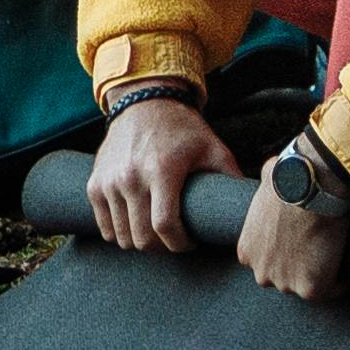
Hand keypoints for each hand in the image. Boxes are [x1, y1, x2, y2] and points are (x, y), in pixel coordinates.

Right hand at [88, 90, 232, 249]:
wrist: (144, 103)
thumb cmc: (183, 129)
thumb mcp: (213, 149)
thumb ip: (231, 178)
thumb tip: (254, 207)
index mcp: (162, 170)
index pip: (165, 227)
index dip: (181, 245)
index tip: (191, 242)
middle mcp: (131, 176)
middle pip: (142, 238)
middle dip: (163, 247)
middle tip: (176, 238)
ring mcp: (109, 181)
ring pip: (122, 237)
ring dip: (141, 241)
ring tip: (156, 230)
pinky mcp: (95, 183)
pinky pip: (104, 226)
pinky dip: (119, 232)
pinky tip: (136, 223)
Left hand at [234, 171, 349, 299]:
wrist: (309, 188)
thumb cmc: (288, 178)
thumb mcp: (266, 181)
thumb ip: (264, 186)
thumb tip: (271, 173)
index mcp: (246, 251)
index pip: (265, 261)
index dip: (283, 252)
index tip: (299, 243)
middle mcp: (261, 272)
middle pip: (282, 277)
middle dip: (297, 266)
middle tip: (317, 248)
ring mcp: (285, 284)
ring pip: (305, 285)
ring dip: (317, 274)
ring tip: (332, 256)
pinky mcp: (311, 289)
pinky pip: (330, 291)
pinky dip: (340, 282)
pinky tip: (347, 268)